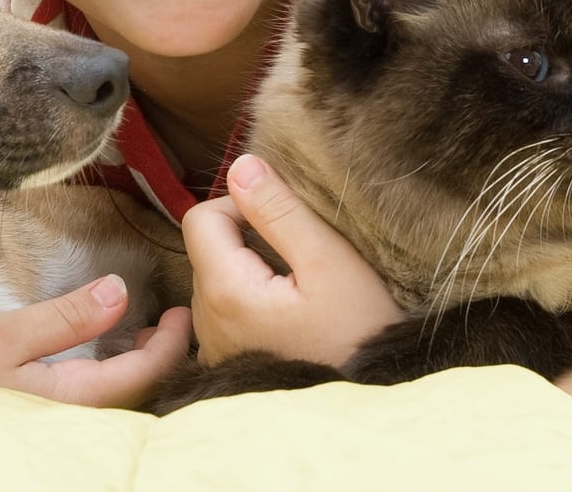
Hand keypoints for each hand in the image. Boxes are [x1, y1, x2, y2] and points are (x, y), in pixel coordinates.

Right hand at [0, 275, 192, 408]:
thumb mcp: (6, 336)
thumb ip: (67, 317)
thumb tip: (120, 292)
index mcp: (74, 397)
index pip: (145, 372)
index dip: (171, 342)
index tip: (184, 311)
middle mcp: (78, 417)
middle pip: (141, 389)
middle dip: (162, 354)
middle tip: (173, 317)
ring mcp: (67, 422)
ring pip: (123, 398)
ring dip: (141, 365)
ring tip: (145, 332)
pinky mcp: (53, 420)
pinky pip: (102, 401)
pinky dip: (118, 375)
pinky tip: (111, 354)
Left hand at [181, 153, 400, 366]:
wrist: (372, 404)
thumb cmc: (357, 333)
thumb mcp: (329, 262)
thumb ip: (280, 210)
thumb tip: (241, 166)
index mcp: (225, 291)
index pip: (200, 217)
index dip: (240, 203)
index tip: (283, 219)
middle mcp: (207, 322)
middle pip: (208, 247)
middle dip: (247, 236)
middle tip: (299, 254)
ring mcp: (215, 347)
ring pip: (217, 278)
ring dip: (249, 267)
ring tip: (297, 285)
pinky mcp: (229, 362)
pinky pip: (225, 311)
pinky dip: (251, 298)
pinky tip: (289, 312)